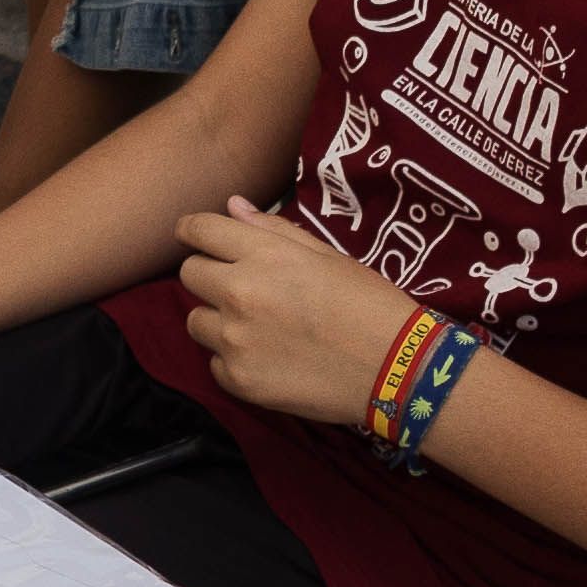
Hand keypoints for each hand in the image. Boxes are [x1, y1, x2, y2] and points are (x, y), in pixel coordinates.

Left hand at [173, 195, 423, 428]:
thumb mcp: (327, 255)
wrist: (397, 368)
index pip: (199, 230)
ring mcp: (236, 340)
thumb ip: (273, 229)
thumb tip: (232, 206)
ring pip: (195, 321)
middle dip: (209, 274)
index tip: (195, 238)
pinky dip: (233, 361)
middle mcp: (239, 293)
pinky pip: (215, 363)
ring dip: (218, 320)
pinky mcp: (240, 380)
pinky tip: (268, 359)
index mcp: (263, 254)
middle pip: (189, 273)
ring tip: (258, 328)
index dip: (193, 231)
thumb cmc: (368, 303)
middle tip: (240, 287)